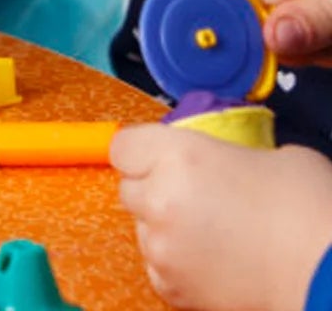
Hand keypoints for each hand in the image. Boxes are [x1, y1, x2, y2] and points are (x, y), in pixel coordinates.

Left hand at [112, 124, 331, 310]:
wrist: (330, 276)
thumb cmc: (310, 210)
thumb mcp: (269, 156)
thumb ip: (224, 154)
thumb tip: (219, 163)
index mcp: (178, 155)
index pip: (123, 147)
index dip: (143, 153)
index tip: (161, 160)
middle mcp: (160, 198)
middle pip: (129, 188)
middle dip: (155, 191)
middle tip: (196, 200)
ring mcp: (162, 247)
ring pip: (143, 229)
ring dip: (165, 229)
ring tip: (212, 236)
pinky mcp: (172, 288)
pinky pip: (158, 267)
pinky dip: (177, 265)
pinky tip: (214, 264)